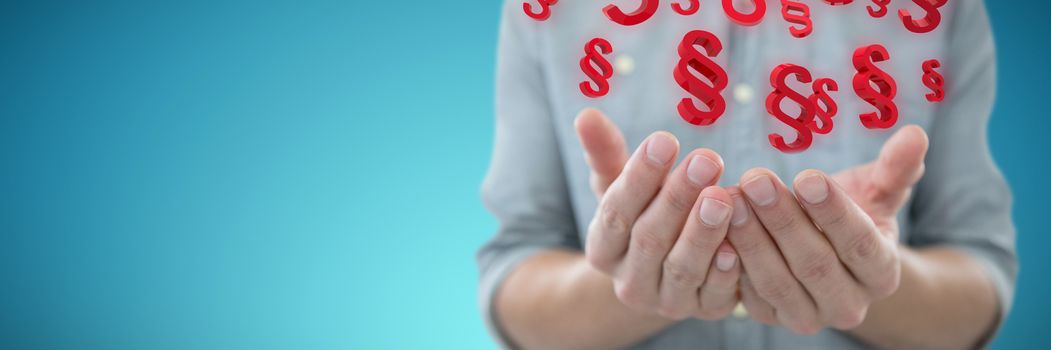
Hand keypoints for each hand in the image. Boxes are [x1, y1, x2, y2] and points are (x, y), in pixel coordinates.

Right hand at [575, 108, 740, 319]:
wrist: (660, 277)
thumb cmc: (641, 215)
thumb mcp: (619, 186)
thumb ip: (605, 153)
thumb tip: (587, 114)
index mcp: (602, 248)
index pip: (616, 211)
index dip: (640, 176)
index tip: (665, 139)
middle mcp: (628, 280)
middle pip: (649, 239)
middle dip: (678, 198)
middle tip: (706, 158)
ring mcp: (664, 301)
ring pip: (681, 268)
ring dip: (702, 232)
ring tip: (724, 196)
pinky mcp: (701, 311)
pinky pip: (713, 295)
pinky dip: (724, 272)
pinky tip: (737, 245)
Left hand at [728, 126, 928, 333]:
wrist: (826, 257)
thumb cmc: (850, 213)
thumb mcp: (875, 192)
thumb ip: (895, 169)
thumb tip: (916, 134)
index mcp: (882, 273)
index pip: (859, 244)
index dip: (833, 212)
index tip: (806, 176)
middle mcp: (849, 305)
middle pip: (814, 264)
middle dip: (782, 219)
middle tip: (755, 179)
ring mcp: (808, 317)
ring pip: (777, 281)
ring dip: (751, 239)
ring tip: (731, 197)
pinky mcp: (771, 317)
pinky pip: (749, 294)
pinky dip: (730, 262)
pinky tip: (715, 227)